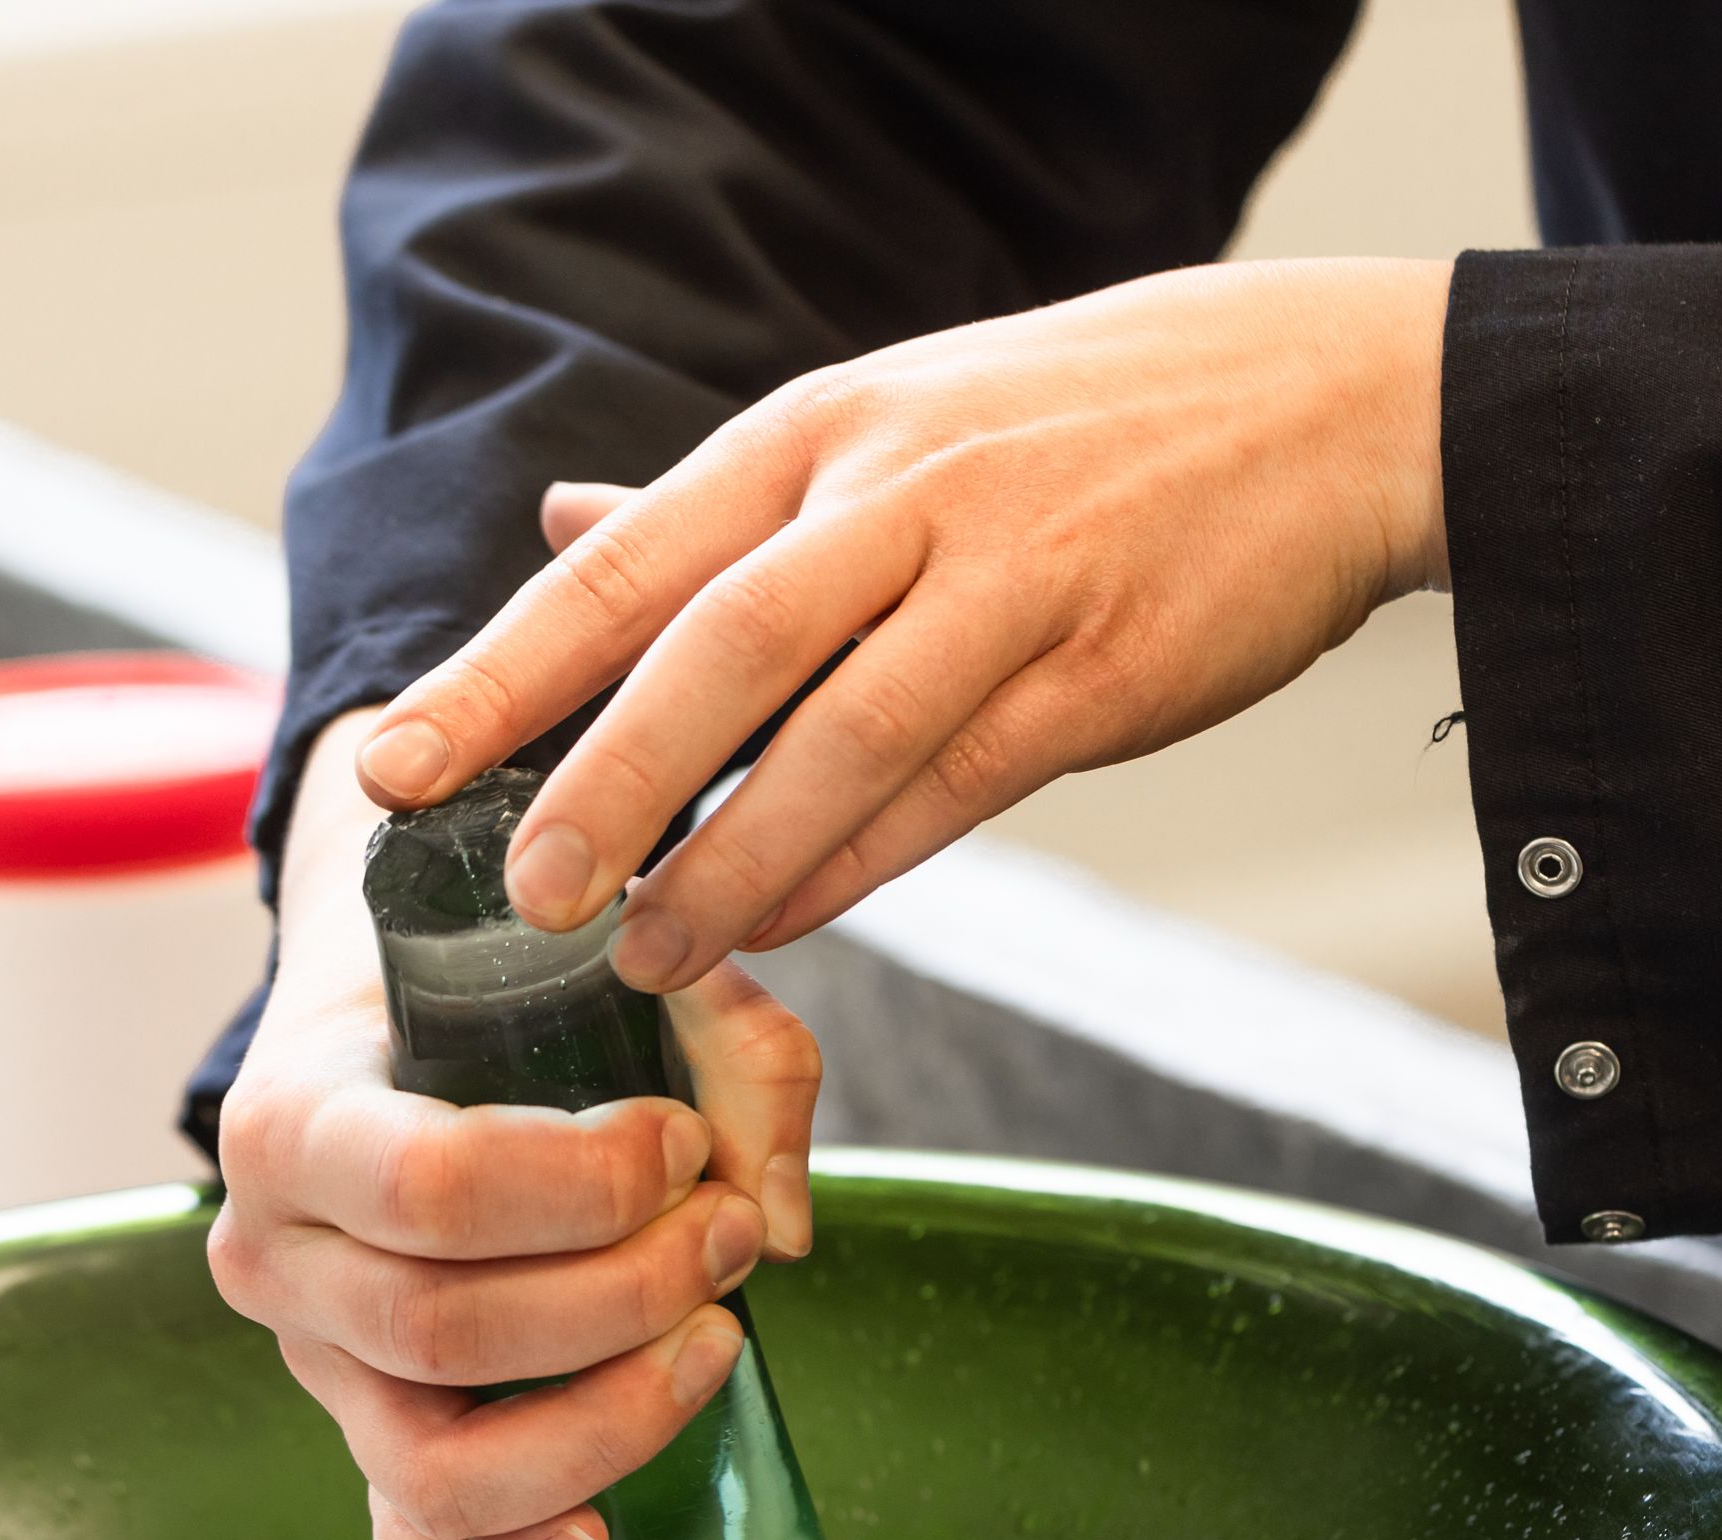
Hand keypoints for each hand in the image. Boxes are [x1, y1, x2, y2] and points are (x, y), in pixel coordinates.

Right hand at [206, 709, 822, 1539]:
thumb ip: (729, 1054)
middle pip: (447, 1334)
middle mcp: (274, 1259)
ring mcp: (319, 1369)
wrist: (409, 1022)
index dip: (589, 1184)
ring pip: (436, 1470)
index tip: (685, 1143)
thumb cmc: (510, 994)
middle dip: (627, 1295)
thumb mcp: (614, 967)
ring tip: (712, 1342)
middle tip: (728, 1235)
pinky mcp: (369, 1447)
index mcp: (289, 1122)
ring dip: (606, 1424)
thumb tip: (774, 1229)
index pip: (428, 1188)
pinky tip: (604, 1532)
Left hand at [344, 256, 1450, 993]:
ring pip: (835, 735)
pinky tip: (786, 924)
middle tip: (519, 899)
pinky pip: (953, 785)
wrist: (1328, 404)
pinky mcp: (1098, 670)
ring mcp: (1002, 580)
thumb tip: (560, 524)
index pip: (627, 563)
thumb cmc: (1084, 425)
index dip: (500, 673)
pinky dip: (857, 863)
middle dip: (602, 780)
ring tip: (646, 953)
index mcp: (819, 430)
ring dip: (731, 859)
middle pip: (714, 647)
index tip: (393, 768)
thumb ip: (730, 499)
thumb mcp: (891, 414)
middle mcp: (895, 492)